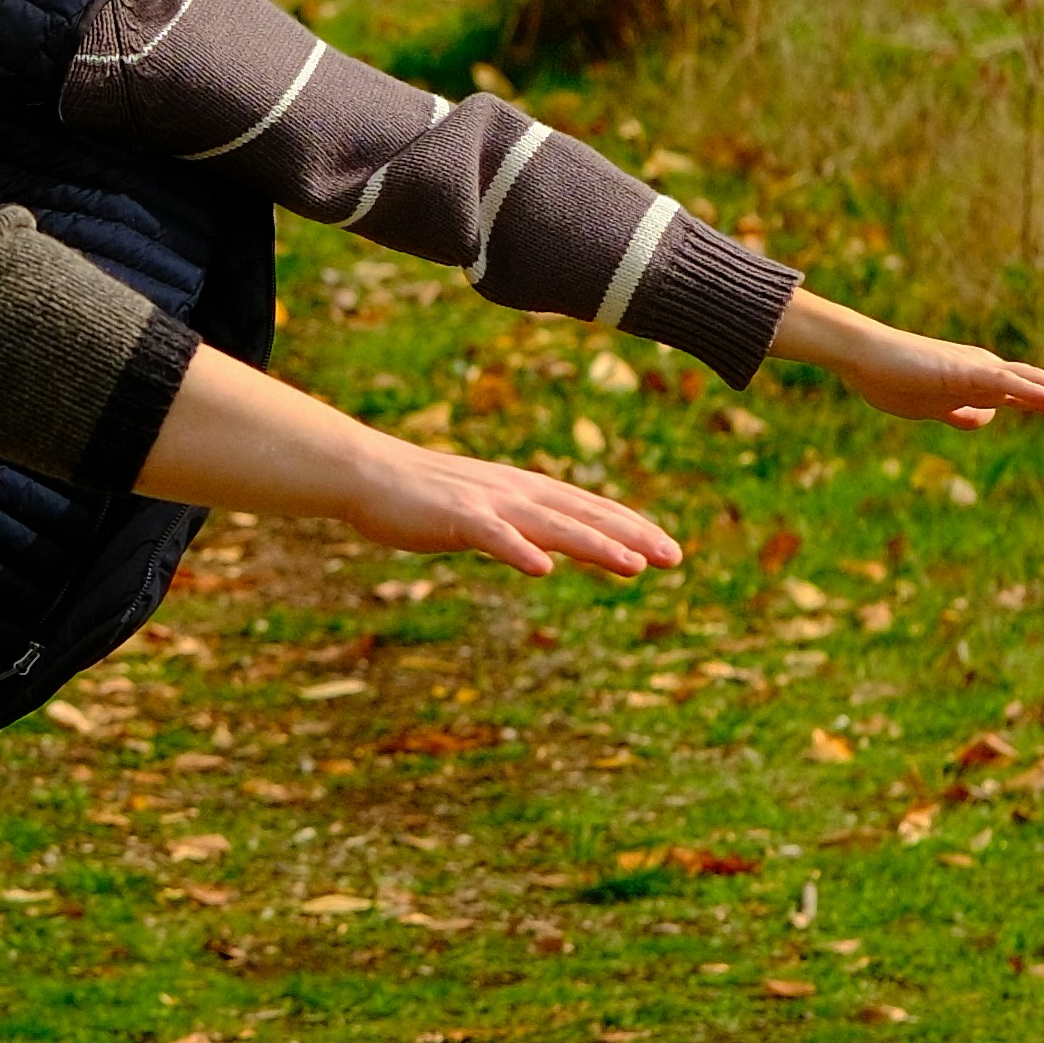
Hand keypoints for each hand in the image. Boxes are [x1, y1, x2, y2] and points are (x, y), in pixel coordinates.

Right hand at [345, 442, 684, 581]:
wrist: (368, 474)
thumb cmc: (422, 497)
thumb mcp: (482, 511)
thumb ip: (517, 525)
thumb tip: (549, 550)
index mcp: (524, 491)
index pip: (589, 508)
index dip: (630, 526)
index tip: (667, 547)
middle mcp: (517, 492)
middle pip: (584, 514)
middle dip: (631, 536)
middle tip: (675, 557)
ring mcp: (489, 504)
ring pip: (553, 526)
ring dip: (596, 544)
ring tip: (633, 565)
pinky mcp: (457, 518)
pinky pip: (494, 537)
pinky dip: (519, 550)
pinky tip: (543, 569)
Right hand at [781, 291, 1043, 435]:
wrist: (863, 355)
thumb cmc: (892, 378)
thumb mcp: (933, 407)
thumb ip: (960, 412)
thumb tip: (985, 420)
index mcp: (989, 384)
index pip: (1042, 403)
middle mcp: (994, 373)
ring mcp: (982, 370)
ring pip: (1039, 385)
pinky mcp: (966, 371)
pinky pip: (1008, 383)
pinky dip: (1035, 392)